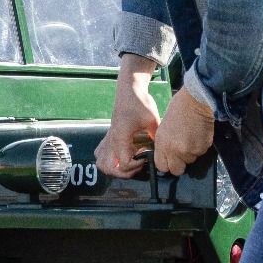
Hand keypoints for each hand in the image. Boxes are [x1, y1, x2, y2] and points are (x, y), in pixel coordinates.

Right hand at [97, 56, 162, 177]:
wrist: (129, 90)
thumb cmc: (141, 103)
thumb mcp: (153, 120)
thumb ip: (156, 137)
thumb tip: (162, 152)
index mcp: (121, 137)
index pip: (124, 163)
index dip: (136, 166)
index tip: (146, 157)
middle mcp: (111, 140)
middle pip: (110, 168)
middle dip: (125, 173)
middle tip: (138, 165)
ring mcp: (107, 139)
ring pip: (101, 164)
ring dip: (114, 169)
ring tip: (128, 165)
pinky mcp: (107, 137)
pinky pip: (100, 154)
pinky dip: (107, 161)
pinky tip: (120, 157)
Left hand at [152, 87, 213, 174]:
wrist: (196, 100)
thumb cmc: (179, 109)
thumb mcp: (163, 127)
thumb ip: (164, 144)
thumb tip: (167, 155)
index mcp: (161, 143)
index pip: (161, 166)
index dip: (167, 164)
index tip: (170, 160)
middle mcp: (173, 150)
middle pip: (176, 170)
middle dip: (180, 164)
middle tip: (183, 152)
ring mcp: (188, 150)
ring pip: (190, 161)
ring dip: (191, 153)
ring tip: (191, 137)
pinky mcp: (201, 148)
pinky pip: (200, 153)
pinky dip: (200, 147)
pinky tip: (198, 135)